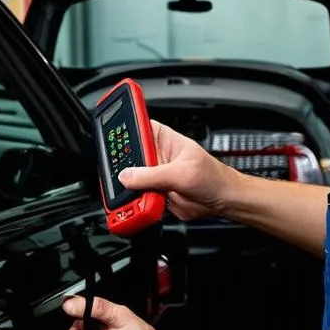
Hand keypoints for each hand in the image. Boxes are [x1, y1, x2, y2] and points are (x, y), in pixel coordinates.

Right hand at [118, 120, 237, 220]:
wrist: (220, 201)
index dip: (123, 127)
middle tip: (117, 172)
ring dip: (127, 186)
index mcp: (163, 138)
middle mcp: (155, 155)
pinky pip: (136, 196)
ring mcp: (153, 175)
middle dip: (121, 164)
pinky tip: (134, 203)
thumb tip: (128, 176)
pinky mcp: (153, 192)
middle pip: (128, 155)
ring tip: (127, 191)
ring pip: (129, 178)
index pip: (137, 126)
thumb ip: (152, 175)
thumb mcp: (181, 173)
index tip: (109, 133)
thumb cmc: (211, 177)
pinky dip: (133, 201)